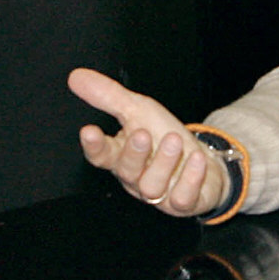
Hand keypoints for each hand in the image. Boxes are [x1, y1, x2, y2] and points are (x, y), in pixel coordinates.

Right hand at [70, 67, 229, 216]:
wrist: (203, 161)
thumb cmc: (164, 135)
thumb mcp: (138, 109)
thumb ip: (108, 96)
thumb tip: (76, 76)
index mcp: (120, 156)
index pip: (100, 155)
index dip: (93, 145)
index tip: (89, 130)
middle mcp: (136, 178)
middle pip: (126, 172)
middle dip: (133, 154)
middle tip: (142, 133)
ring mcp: (158, 194)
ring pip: (152, 186)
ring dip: (164, 162)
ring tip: (175, 140)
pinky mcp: (182, 203)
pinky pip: (181, 198)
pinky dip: (190, 179)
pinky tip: (197, 159)